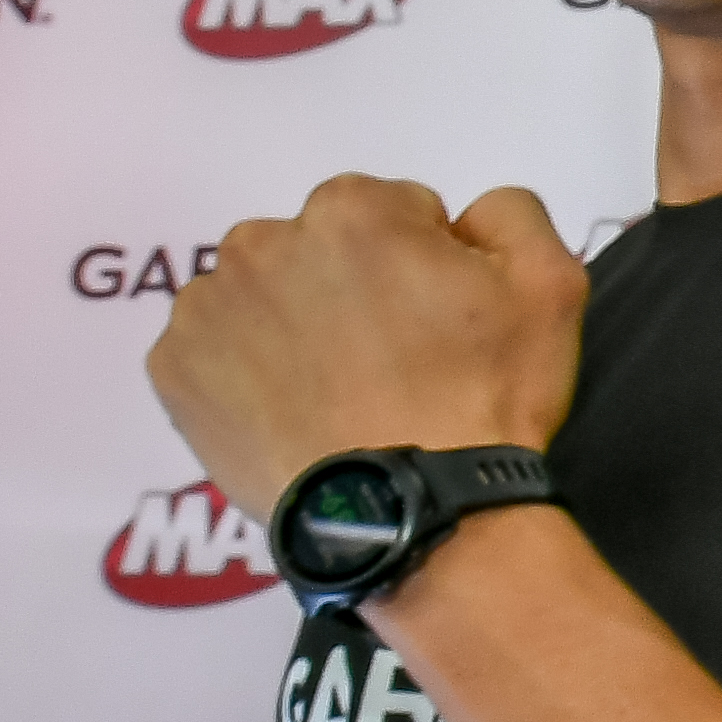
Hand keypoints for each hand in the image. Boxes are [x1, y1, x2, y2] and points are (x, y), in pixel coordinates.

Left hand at [146, 178, 589, 515]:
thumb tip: (461, 219)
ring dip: (293, 321)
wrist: (412, 511)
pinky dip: (244, 371)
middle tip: (391, 357)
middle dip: (350, 283)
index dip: (425, 262)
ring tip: (338, 389)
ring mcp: (206, 310)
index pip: (394, 210)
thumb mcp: (550, 284)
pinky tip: (292, 410)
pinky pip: (212, 350)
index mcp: (352, 209)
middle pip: (317, 246)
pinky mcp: (172, 371)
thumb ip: (509, 212)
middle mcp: (261, 243)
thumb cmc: (484, 396)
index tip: (438, 320)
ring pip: (261, 295)